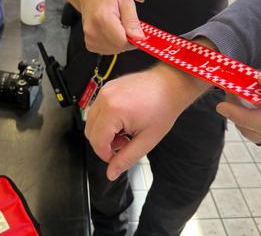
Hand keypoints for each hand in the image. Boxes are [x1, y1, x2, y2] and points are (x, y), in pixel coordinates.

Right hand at [78, 0, 144, 54]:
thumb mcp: (126, 2)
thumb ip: (132, 21)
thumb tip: (139, 37)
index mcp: (103, 19)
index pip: (122, 42)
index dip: (133, 40)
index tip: (136, 33)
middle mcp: (93, 31)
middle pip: (118, 47)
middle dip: (127, 40)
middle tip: (126, 27)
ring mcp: (90, 39)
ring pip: (114, 50)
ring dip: (120, 42)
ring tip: (117, 27)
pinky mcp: (90, 44)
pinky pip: (108, 51)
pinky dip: (113, 44)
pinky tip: (111, 32)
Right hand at [85, 64, 208, 180]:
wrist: (171, 85)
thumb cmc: (163, 109)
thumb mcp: (147, 141)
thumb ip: (126, 159)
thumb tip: (111, 173)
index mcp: (113, 111)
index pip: (97, 141)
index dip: (106, 154)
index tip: (118, 157)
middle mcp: (104, 98)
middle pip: (90, 132)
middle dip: (105, 143)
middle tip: (125, 144)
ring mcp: (104, 91)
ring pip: (92, 121)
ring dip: (105, 132)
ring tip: (125, 132)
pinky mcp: (107, 88)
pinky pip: (98, 110)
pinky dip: (106, 120)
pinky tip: (124, 121)